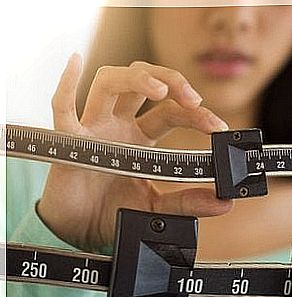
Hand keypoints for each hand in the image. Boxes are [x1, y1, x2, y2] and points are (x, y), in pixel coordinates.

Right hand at [37, 53, 232, 250]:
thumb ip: (188, 203)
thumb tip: (223, 202)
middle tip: (194, 99)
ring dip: (136, 78)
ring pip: (110, 82)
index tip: (219, 127)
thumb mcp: (158, 208)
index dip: (196, 114)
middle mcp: (118, 126)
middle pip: (143, 83)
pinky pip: (62, 108)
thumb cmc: (115, 213)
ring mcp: (94, 129)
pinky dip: (66, 84)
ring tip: (160, 90)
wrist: (82, 234)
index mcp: (140, 138)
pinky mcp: (69, 142)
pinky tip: (75, 62)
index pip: (171, 112)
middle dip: (171, 81)